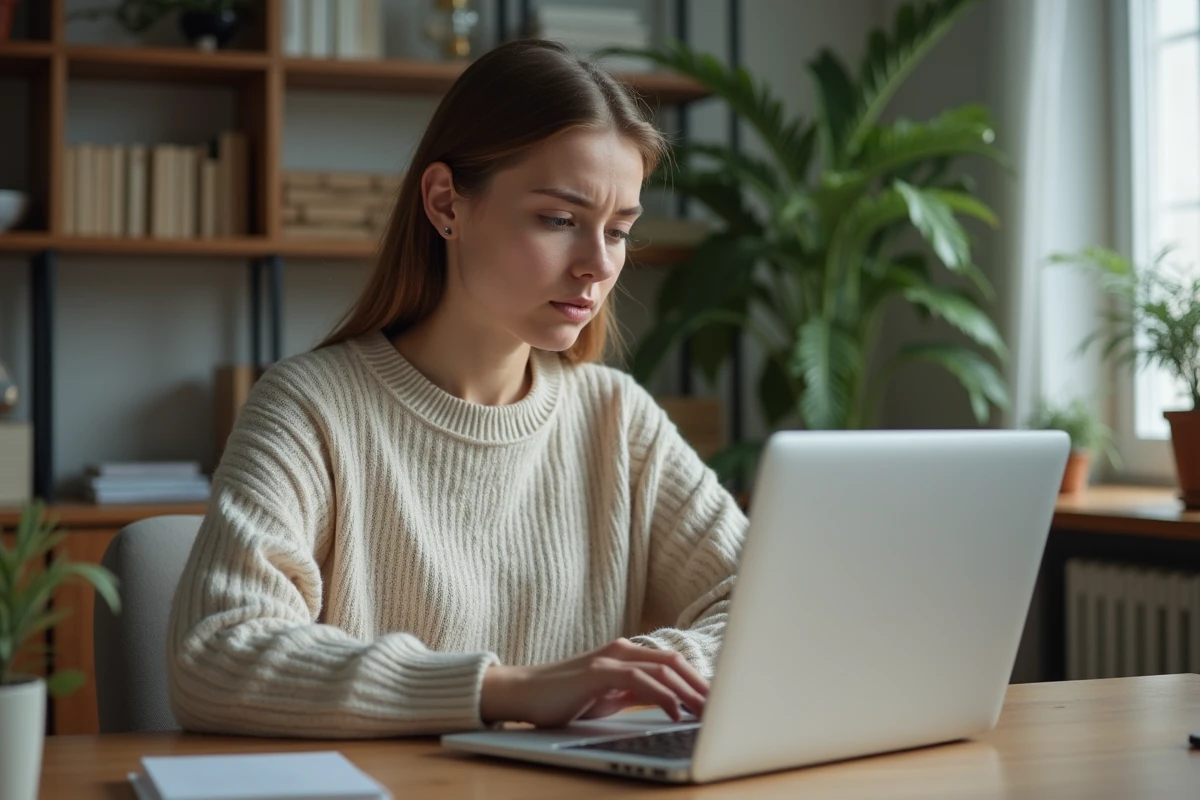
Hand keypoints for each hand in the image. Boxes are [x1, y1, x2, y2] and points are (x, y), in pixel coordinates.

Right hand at [479, 638, 709, 727]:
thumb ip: (637, 695)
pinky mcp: (597, 672)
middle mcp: (621, 650)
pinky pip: (640, 681)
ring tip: (708, 712)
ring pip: (663, 669)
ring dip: (690, 692)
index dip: (698, 680)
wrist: (522, 694)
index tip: (719, 701)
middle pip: (675, 662)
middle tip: (724, 708)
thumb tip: (670, 704)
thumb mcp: (608, 697)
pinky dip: (663, 696)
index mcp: (626, 654)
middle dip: (702, 685)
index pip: (672, 663)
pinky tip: (676, 711)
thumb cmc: (563, 698)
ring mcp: (610, 658)